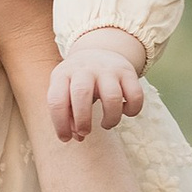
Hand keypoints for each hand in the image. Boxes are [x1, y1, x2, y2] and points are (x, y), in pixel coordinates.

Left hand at [49, 26, 147, 141]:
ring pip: (112, 97)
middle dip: (83, 120)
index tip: (65, 139)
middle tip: (85, 132)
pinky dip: (131, 110)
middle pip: (81, 93)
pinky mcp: (128, 73)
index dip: (60, 124)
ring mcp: (108, 69)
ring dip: (110, 119)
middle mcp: (85, 69)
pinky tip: (124, 111)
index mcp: (63, 74)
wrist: (99, 52)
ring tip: (106, 124)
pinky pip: (135, 96)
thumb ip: (68, 116)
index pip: (56, 100)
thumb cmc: (77, 82)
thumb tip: (78, 137)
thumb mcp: (65, 93)